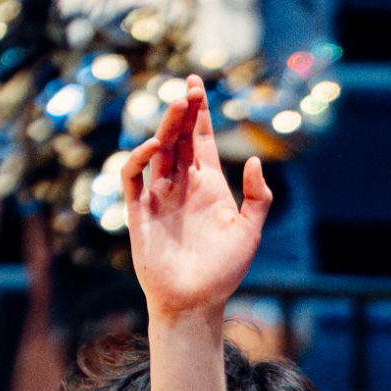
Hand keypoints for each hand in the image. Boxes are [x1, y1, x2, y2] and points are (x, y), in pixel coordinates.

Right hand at [123, 73, 271, 319]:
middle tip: (190, 88)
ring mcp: (159, 197)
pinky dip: (139, 159)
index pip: (200, 141)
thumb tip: (254, 160)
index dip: (199, 114)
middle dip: (183, 112)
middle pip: (179, 138)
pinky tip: (155, 146)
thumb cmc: (224, 272)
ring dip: (166, 127)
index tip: (198, 87)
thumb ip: (257, 197)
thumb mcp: (250, 232)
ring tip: (178, 105)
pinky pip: (133, 178)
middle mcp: (182, 186)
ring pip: (159, 152)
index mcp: (209, 186)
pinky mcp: (139, 212)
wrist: (196, 302)